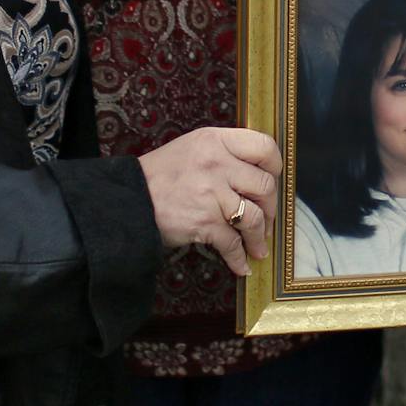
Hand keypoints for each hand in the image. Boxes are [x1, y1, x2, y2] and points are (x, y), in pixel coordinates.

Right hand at [138, 127, 280, 276]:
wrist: (130, 198)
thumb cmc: (163, 174)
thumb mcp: (194, 148)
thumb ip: (225, 154)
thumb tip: (259, 173)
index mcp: (216, 140)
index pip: (264, 146)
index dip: (275, 167)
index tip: (274, 180)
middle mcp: (217, 163)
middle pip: (264, 185)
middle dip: (270, 208)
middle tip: (265, 219)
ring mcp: (211, 193)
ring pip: (253, 217)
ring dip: (258, 236)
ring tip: (257, 246)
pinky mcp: (204, 221)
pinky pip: (233, 244)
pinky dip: (240, 258)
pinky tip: (241, 265)